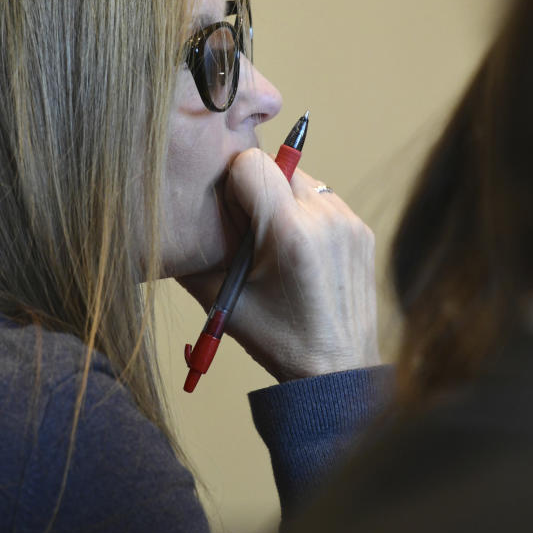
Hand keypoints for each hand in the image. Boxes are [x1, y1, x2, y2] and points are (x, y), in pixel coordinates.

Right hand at [178, 148, 379, 381]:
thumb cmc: (277, 338)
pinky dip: (304, 213)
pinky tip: (300, 250)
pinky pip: (322, 198)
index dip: (232, 183)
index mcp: (287, 232)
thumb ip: (193, 255)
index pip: (251, 162)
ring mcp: (348, 221)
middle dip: (256, 190)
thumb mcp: (222, 299)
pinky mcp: (361, 229)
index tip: (231, 216)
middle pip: (276, 166)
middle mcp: (323, 218)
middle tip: (250, 232)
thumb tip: (171, 223)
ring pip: (300, 179)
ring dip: (282, 198)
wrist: (337, 370)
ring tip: (276, 243)